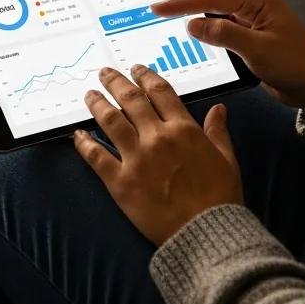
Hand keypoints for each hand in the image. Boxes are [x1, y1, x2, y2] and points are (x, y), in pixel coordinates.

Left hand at [74, 64, 242, 245]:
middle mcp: (157, 137)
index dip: (145, 76)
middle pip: (130, 100)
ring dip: (97, 104)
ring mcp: (136, 158)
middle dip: (115, 82)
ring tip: (89, 95)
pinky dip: (84, 143)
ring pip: (110, 121)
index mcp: (184, 129)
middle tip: (104, 73)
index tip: (135, 69)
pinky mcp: (120, 181)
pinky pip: (96, 156)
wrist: (207, 234)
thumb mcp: (227, 160)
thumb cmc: (221, 198)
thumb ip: (218, 132)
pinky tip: (77, 135)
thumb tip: (218, 108)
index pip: (160, 92)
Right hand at [151, 0, 304, 112]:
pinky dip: (210, 7)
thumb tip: (193, 24)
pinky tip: (199, 7)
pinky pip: (224, 13)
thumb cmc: (293, 64)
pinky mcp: (250, 29)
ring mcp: (253, 14)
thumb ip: (224, 34)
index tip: (159, 7)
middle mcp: (256, 0)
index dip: (183, 3)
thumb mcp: (257, 50)